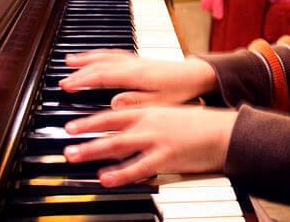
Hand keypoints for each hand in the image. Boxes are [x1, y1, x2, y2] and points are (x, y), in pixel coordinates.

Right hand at [59, 50, 217, 107]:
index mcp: (137, 75)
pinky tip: (96, 58)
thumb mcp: (160, 102)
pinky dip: (101, 55)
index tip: (66, 85)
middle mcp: (134, 64)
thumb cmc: (181, 90)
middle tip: (62, 77)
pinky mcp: (140, 61)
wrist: (197, 75)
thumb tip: (113, 103)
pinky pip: (115, 55)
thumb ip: (136, 103)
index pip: (103, 75)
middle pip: (101, 63)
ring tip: (70, 60)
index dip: (83, 80)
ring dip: (88, 57)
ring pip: (107, 55)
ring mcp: (137, 60)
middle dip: (80, 70)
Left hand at [64, 106, 236, 186]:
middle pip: (110, 127)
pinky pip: (137, 167)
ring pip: (117, 145)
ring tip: (73, 156)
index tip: (72, 126)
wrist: (224, 131)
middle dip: (84, 133)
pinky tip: (105, 178)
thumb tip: (130, 125)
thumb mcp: (171, 115)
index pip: (114, 114)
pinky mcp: (165, 157)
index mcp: (152, 111)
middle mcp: (150, 123)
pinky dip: (119, 173)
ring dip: (93, 150)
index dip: (91, 120)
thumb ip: (148, 119)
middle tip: (65, 139)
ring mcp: (156, 139)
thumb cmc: (200, 125)